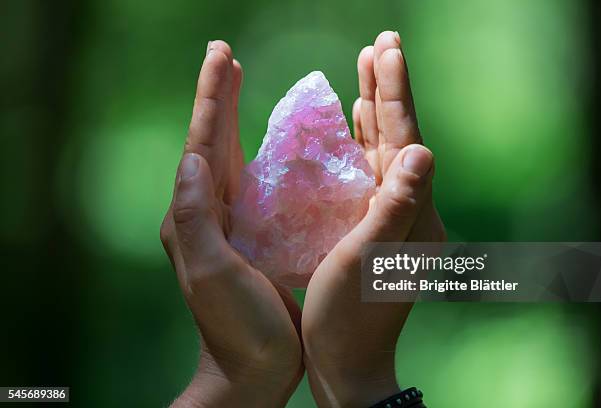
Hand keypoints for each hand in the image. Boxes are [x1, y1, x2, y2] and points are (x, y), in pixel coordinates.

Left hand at [160, 41, 302, 407]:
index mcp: (195, 217)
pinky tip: (275, 145)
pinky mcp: (254, 237)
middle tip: (225, 57)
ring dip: (234, 120)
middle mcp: (207, 215)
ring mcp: (231, 225)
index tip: (221, 57)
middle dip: (218, 98)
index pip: (201, 145)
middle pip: (212, 143)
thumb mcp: (212, 272)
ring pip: (232, 159)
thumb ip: (196, 216)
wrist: (253, 371)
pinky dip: (261, 155)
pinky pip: (254, 185)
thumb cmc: (236, 328)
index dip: (211, 99)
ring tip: (239, 86)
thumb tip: (192, 157)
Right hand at [302, 31, 445, 406]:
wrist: (346, 359)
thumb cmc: (348, 315)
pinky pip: (369, 170)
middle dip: (389, 89)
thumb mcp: (368, 259)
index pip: (405, 139)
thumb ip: (394, 205)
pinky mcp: (373, 222)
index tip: (386, 50)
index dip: (395, 94)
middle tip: (381, 44)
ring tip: (367, 70)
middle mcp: (409, 208)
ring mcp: (391, 214)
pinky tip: (355, 123)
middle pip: (399, 136)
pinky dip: (362, 140)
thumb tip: (422, 151)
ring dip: (376, 108)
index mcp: (411, 212)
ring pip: (384, 149)